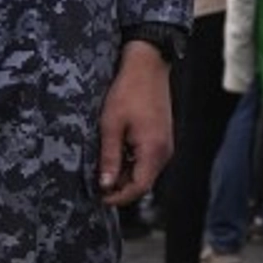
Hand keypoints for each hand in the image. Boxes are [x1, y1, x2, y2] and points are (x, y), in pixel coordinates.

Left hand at [95, 40, 173, 206]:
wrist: (148, 64)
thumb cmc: (128, 91)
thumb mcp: (111, 125)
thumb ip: (109, 157)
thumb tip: (105, 185)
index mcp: (153, 150)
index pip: (139, 188)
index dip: (118, 197)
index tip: (99, 196)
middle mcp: (164, 151)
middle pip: (143, 182)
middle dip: (120, 186)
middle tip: (97, 181)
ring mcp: (165, 144)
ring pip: (145, 171)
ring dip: (125, 174)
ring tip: (104, 164)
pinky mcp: (162, 137)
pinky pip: (148, 159)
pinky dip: (132, 162)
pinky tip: (116, 151)